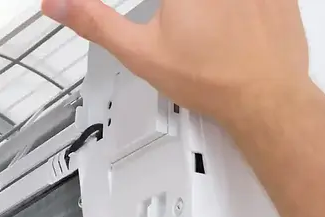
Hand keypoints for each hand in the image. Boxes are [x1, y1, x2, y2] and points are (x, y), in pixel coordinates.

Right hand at [42, 0, 312, 123]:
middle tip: (174, 28)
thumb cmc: (212, 79)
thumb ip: (94, 21)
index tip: (157, 20)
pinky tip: (223, 22)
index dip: (155, 10)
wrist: (267, 98)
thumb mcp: (139, 51)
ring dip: (195, 13)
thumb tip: (57, 3)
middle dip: (173, 13)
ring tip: (196, 31)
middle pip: (177, 1)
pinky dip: (229, 8)